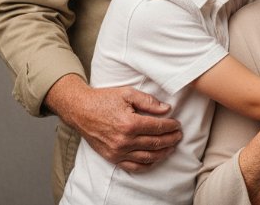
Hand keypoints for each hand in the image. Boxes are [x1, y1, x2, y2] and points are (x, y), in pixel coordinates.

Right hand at [46, 74, 181, 171]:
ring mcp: (117, 151)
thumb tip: (166, 109)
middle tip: (178, 136)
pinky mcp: (112, 157)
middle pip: (155, 143)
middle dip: (170, 139)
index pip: (158, 127)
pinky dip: (146, 165)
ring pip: (147, 157)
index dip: (171, 126)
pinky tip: (154, 159)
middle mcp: (124, 140)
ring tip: (171, 147)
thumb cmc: (103, 100)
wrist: (80, 110)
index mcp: (130, 123)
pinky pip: (133, 166)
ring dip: (162, 153)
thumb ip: (148, 101)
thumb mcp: (127, 94)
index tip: (177, 124)